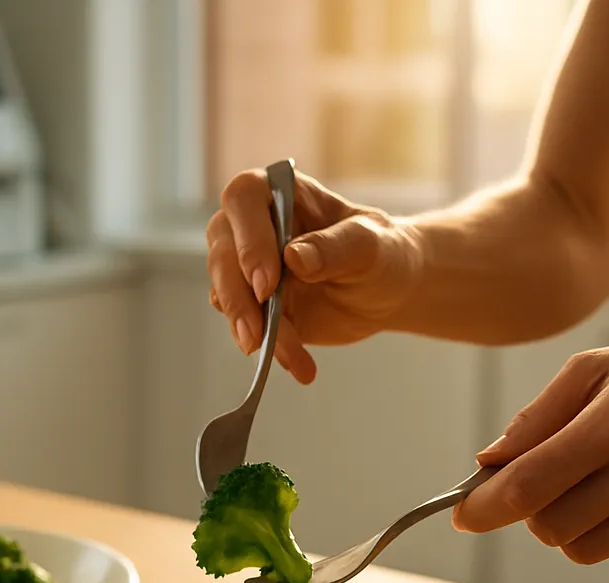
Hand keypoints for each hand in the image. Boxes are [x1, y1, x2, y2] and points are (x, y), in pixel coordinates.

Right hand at [206, 167, 423, 383]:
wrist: (386, 289)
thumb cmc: (380, 251)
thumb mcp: (370, 245)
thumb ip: (335, 247)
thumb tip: (294, 257)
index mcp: (277, 193)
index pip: (244, 200)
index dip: (249, 240)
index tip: (268, 282)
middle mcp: (251, 226)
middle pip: (222, 254)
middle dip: (238, 297)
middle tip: (259, 333)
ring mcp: (246, 268)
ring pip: (226, 294)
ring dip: (252, 329)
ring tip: (293, 357)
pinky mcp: (253, 305)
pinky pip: (245, 326)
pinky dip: (268, 348)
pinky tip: (298, 364)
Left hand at [452, 330, 608, 561]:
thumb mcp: (602, 367)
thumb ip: (539, 416)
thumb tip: (489, 462)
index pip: (531, 484)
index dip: (484, 505)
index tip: (460, 512)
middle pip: (548, 527)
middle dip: (527, 509)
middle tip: (539, 476)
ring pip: (578, 548)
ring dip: (563, 523)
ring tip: (589, 478)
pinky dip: (605, 527)